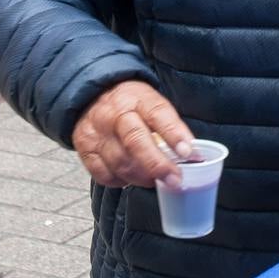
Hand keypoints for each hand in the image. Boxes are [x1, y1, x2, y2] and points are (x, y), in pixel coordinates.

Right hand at [72, 80, 194, 188]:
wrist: (93, 96)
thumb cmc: (131, 105)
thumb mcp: (152, 104)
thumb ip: (169, 127)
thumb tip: (192, 156)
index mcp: (138, 99)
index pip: (158, 114)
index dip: (174, 134)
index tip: (189, 152)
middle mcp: (115, 114)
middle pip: (135, 141)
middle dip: (157, 165)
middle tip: (175, 180)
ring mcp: (97, 133)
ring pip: (120, 162)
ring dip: (142, 177)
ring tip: (156, 181)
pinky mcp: (85, 150)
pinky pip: (104, 175)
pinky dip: (121, 181)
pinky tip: (130, 177)